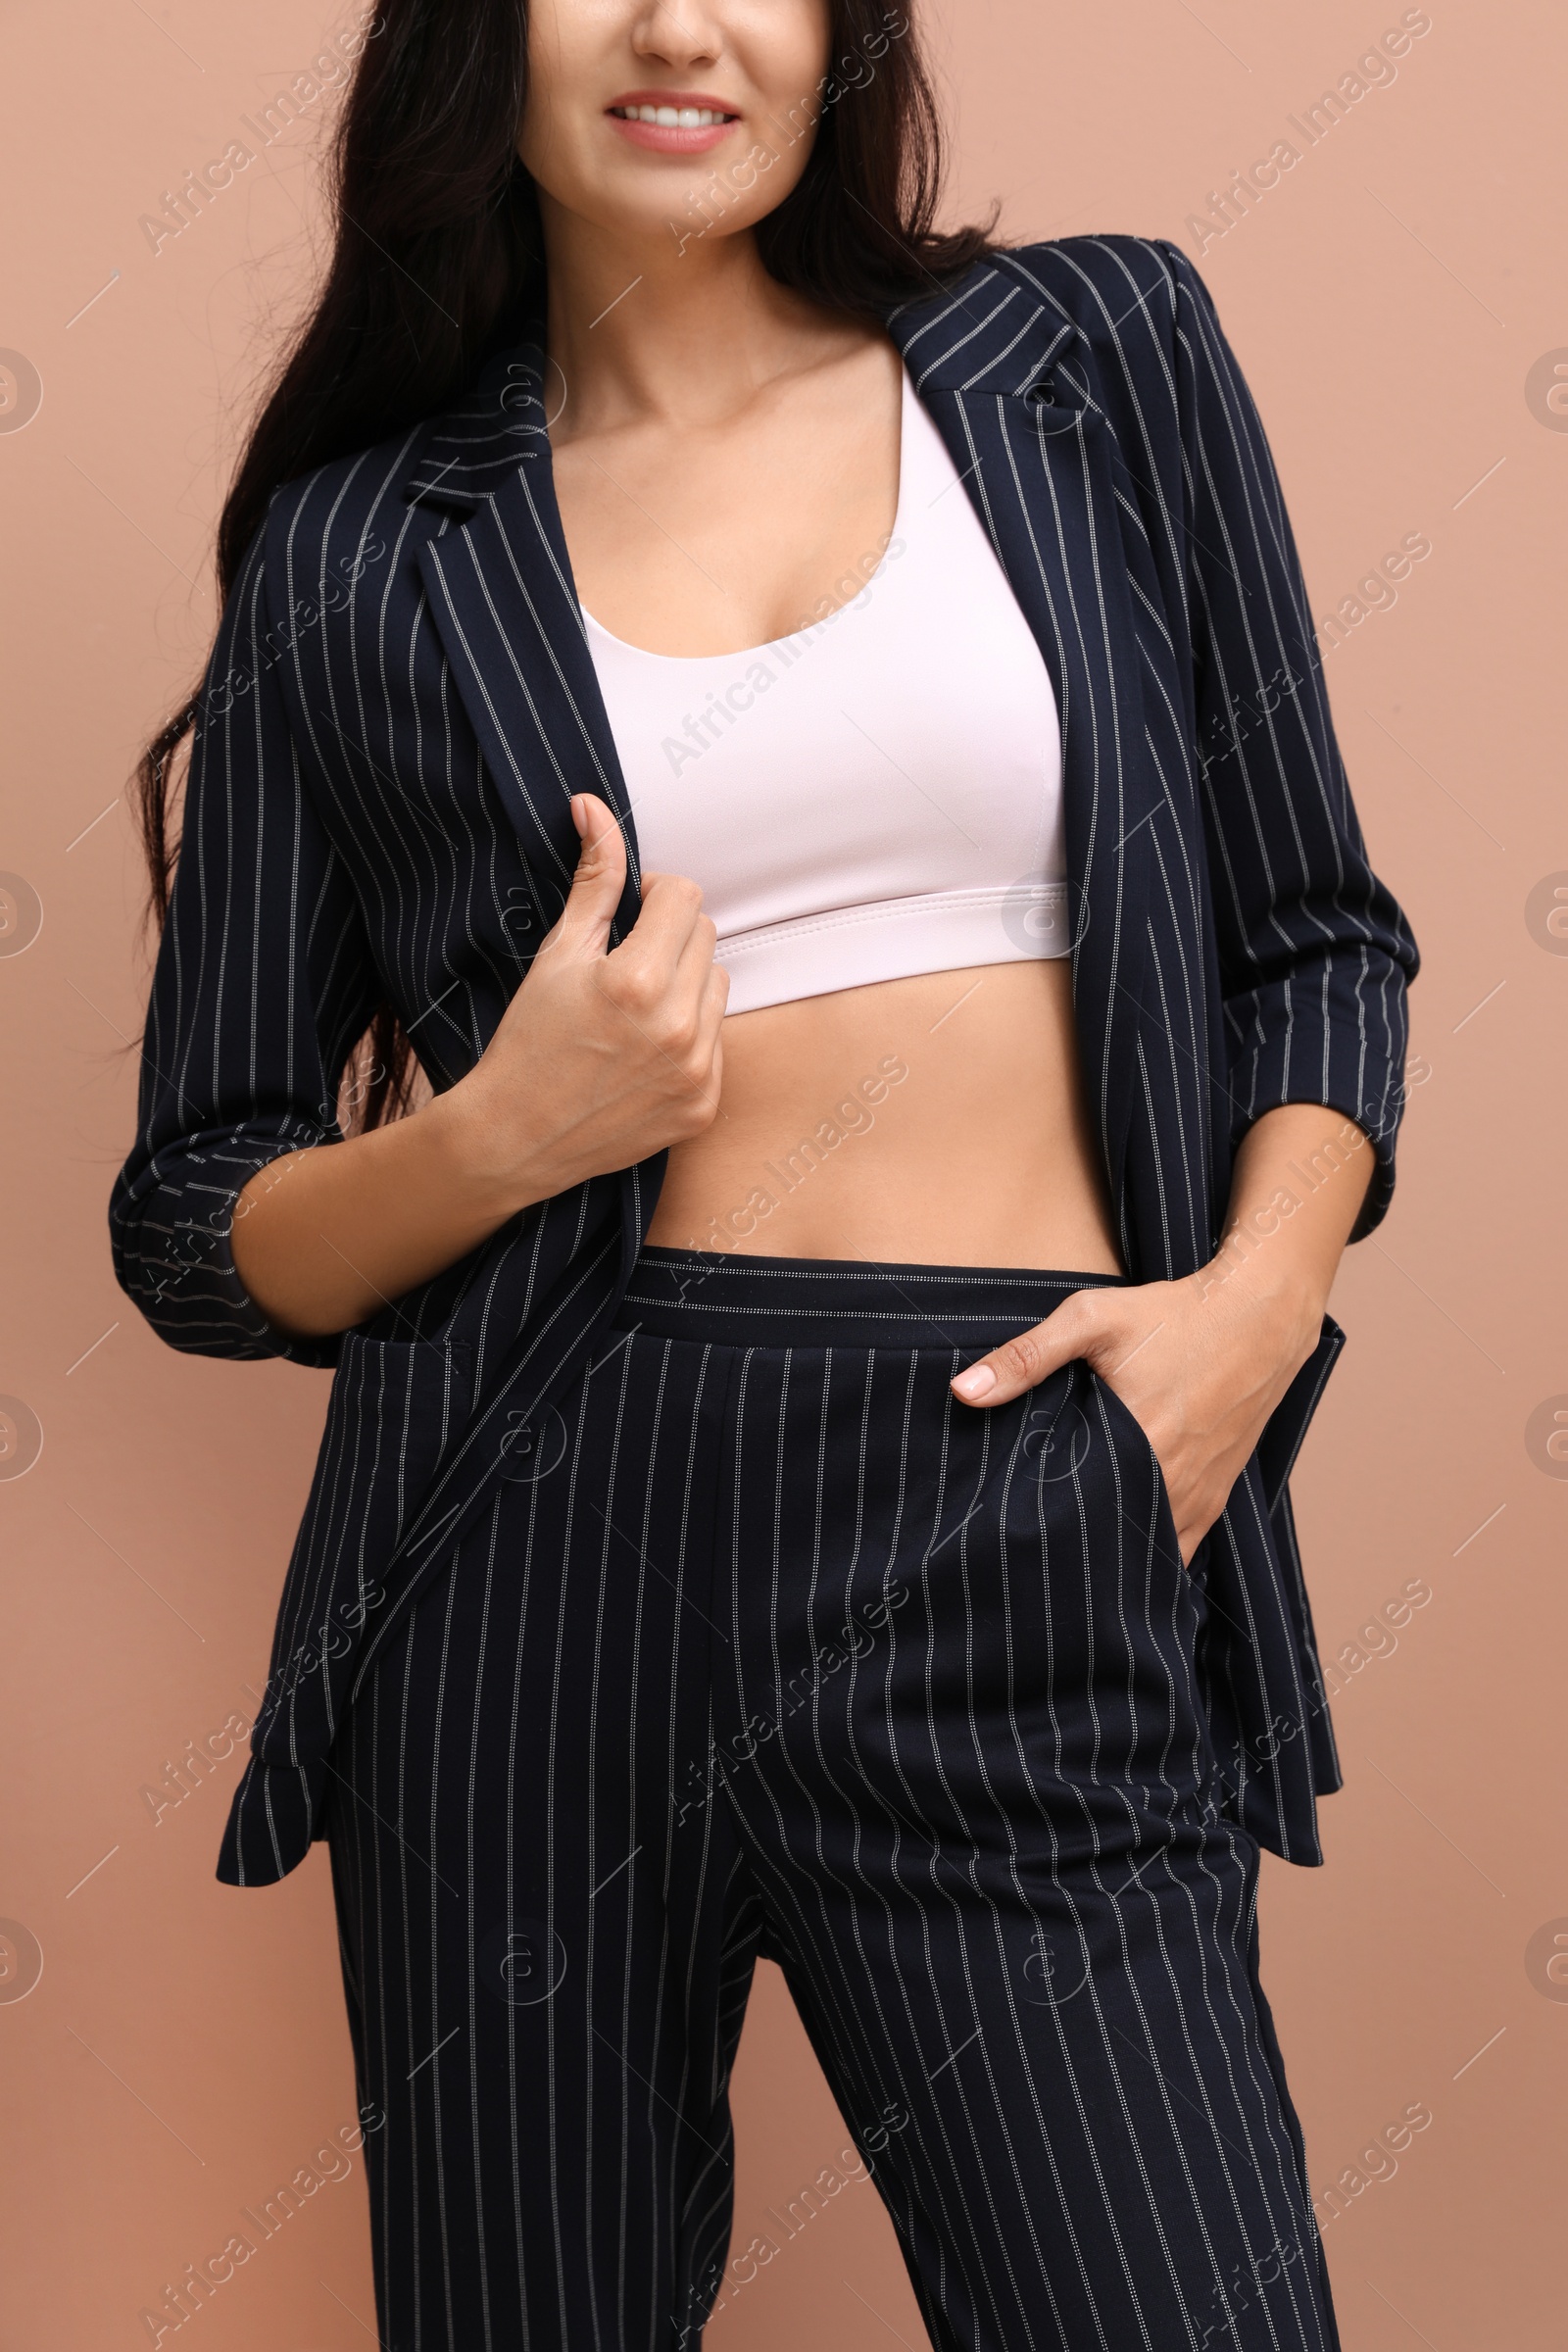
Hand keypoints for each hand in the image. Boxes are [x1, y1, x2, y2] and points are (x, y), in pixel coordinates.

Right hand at [453, 793, 728, 1204]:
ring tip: (634, 1011)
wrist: (515, 1138)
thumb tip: (595, 807)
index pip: (684, 896)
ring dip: (686, 985)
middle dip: (669, 939)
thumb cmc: (528, 1041)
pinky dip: (691, 1036)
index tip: (627, 918)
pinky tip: (643, 1052)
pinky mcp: (705, 1106)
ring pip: (719, 985)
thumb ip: (593, 880)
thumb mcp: (558, 953)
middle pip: (706, 936)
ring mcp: (697, 1071)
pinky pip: (719, 1040)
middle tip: (622, 967)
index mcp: (638, 980)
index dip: (653, 897)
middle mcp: (678, 1027)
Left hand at [949, 1266, 1322, 1564]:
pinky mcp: (1217, 1496)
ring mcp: (1199, 1496)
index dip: (1038, 1523)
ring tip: (1068, 1550)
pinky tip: (1118, 1543)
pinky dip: (1149, 1549)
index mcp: (1138, 1446)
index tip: (1008, 1526)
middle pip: (1106, 1541)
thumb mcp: (1092, 1320)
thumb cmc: (1173, 1315)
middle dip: (1069, 1543)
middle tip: (1029, 1544)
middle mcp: (1172, 1483)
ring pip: (1146, 1552)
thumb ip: (1027, 1357)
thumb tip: (963, 1391)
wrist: (1259, 1316)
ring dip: (1110, 1553)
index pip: (1072, 1513)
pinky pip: (1180, 1545)